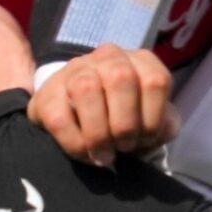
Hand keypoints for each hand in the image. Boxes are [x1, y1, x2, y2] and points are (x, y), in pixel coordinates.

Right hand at [26, 44, 178, 166]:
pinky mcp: (47, 94)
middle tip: (123, 148)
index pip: (155, 81)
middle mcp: (108, 57)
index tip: (145, 140)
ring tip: (104, 155)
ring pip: (86, 89)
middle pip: (121, 79)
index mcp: (140, 61)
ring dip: (99, 133)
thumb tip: (161, 131)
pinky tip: (85, 154)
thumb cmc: (122, 118)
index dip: (153, 119)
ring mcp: (74, 70)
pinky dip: (76, 144)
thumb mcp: (150, 119)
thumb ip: (164, 124)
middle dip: (125, 125)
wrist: (78, 116)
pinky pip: (59, 117)